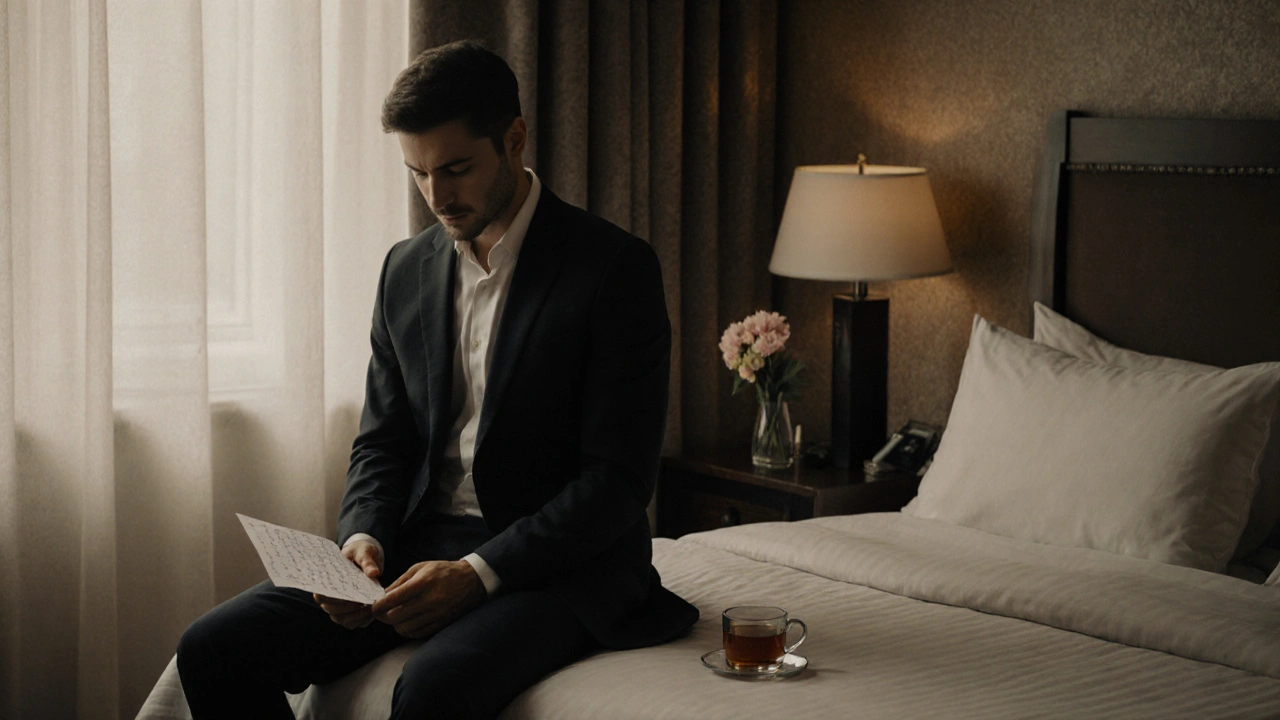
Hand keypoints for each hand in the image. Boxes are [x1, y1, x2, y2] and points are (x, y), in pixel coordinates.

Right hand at [313, 539, 382, 629]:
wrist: (366, 557)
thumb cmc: (360, 552)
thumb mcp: (363, 551)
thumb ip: (367, 561)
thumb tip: (374, 573)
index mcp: (326, 581)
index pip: (321, 595)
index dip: (332, 600)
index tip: (349, 598)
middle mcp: (329, 596)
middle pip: (330, 610)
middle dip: (347, 609)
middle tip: (364, 603)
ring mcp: (339, 606)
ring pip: (341, 619)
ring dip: (355, 617)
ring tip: (370, 607)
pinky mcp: (351, 612)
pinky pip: (353, 623)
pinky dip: (362, 621)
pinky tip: (372, 612)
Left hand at [371, 560, 485, 637]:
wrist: (471, 581)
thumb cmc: (443, 571)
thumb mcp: (421, 568)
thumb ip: (400, 582)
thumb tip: (382, 596)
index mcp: (423, 583)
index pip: (393, 599)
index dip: (378, 606)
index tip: (373, 607)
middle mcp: (430, 600)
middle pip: (396, 616)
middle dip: (384, 616)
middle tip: (381, 612)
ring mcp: (436, 614)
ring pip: (405, 628)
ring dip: (395, 624)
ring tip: (395, 617)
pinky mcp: (441, 624)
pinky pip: (417, 633)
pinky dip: (407, 630)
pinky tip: (406, 623)